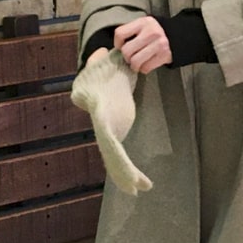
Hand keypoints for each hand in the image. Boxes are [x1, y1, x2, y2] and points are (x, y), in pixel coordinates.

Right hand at [70, 49, 151, 194]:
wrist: (102, 74)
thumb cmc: (101, 69)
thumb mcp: (101, 63)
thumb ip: (101, 60)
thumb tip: (104, 53)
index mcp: (99, 112)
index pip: (105, 133)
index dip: (112, 147)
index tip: (120, 158)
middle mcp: (102, 127)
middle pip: (111, 152)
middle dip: (122, 170)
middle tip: (136, 188)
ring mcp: (108, 133)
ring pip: (115, 158)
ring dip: (126, 175)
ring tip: (143, 188)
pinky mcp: (116, 134)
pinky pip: (121, 155)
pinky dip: (128, 169)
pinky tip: (140, 183)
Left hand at [114, 16, 171, 74]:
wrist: (178, 36)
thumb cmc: (155, 33)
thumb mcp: (144, 26)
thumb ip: (131, 32)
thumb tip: (117, 48)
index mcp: (143, 22)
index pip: (120, 33)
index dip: (117, 43)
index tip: (120, 47)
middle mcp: (151, 32)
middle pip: (127, 50)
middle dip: (126, 57)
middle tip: (130, 57)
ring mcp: (159, 44)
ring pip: (135, 61)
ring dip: (134, 65)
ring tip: (136, 63)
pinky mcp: (164, 55)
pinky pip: (146, 67)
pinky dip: (144, 69)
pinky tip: (146, 64)